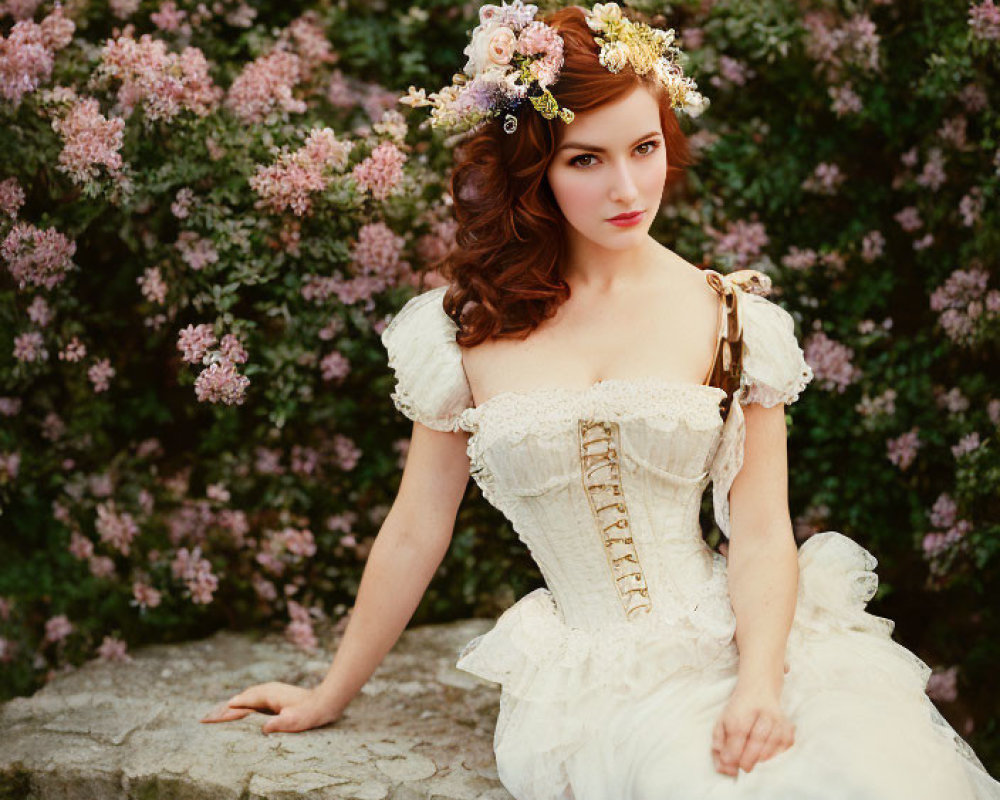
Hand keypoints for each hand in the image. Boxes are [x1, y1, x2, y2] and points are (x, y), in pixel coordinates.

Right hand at [200, 682, 341, 732]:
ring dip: (232, 705)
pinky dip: (242, 703)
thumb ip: (279, 724)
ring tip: (217, 713)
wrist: (324, 701)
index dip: (224, 712)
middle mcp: (266, 690)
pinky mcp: (275, 695)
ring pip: (246, 697)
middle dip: (223, 708)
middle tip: (204, 717)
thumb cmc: (309, 713)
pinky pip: (253, 698)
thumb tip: (264, 728)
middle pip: (240, 699)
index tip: (207, 718)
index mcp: (267, 695)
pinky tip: (240, 707)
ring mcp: (271, 691)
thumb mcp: (294, 722)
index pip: (241, 705)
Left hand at [711, 682, 794, 776]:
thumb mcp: (722, 722)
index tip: (728, 762)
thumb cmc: (738, 711)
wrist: (759, 689)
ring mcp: (778, 718)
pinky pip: (786, 743)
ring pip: (774, 741)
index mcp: (742, 709)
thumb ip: (720, 744)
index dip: (733, 750)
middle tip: (743, 767)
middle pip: (758, 737)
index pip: (738, 731)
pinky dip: (777, 753)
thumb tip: (722, 769)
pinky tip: (766, 754)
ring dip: (762, 756)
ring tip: (753, 761)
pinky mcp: (789, 725)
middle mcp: (762, 712)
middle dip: (749, 757)